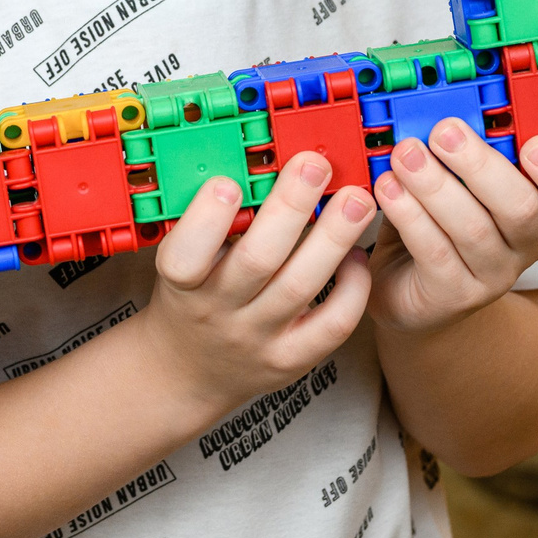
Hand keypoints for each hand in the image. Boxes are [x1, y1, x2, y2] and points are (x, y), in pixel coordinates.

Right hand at [133, 154, 374, 421]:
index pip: (184, 258)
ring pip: (300, 287)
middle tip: (315, 165)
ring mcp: (257, 340)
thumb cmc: (189, 298)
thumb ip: (208, 224)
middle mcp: (218, 313)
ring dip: (333, 238)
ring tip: (357, 200)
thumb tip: (256, 165)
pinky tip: (357, 256)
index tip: (228, 183)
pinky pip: (331, 326)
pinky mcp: (291, 360)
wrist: (188, 371)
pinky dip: (352, 289)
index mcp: (181, 284)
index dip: (206, 220)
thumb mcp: (180, 260)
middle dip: (291, 207)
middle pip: (257, 261)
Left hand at [367, 121, 537, 336]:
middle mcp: (525, 245)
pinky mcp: (453, 295)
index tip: (534, 144)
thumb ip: (461, 152)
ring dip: (434, 185)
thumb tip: (441, 111)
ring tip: (404, 155)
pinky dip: (409, 215)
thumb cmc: (438, 222)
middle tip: (444, 132)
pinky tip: (388, 189)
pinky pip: (435, 252)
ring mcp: (492, 275)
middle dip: (480, 164)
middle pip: (521, 208)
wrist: (410, 289)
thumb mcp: (458, 181)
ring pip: (472, 229)